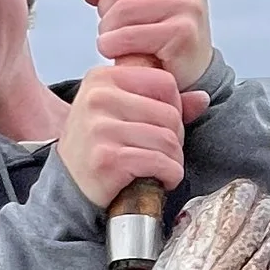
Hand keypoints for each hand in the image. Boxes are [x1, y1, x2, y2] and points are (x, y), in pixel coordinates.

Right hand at [57, 61, 208, 207]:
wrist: (68, 190)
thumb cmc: (97, 150)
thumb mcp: (122, 115)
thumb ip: (161, 103)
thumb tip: (202, 98)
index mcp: (102, 79)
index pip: (164, 82)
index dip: (175, 107)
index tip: (163, 127)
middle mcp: (98, 98)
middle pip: (169, 114)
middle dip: (175, 139)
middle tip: (162, 154)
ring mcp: (100, 128)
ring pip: (168, 140)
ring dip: (174, 161)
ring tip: (161, 169)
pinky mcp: (107, 158)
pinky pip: (160, 163)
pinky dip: (168, 176)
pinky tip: (158, 181)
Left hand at [83, 0, 213, 86]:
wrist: (191, 74)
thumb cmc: (165, 35)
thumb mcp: (141, 2)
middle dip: (107, 12)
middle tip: (118, 31)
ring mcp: (188, 5)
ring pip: (119, 11)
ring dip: (108, 34)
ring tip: (121, 45)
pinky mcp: (181, 32)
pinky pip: (126, 35)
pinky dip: (114, 48)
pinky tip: (123, 55)